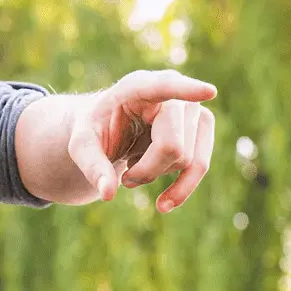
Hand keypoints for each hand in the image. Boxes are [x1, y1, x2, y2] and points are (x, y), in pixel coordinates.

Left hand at [67, 70, 216, 211]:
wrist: (112, 128)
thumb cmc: (96, 130)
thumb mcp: (81, 146)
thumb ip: (91, 166)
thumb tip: (108, 193)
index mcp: (137, 86)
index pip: (164, 86)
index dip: (187, 90)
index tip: (209, 92)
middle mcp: (172, 90)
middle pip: (172, 146)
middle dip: (146, 171)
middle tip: (125, 176)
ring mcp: (192, 107)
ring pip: (187, 160)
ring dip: (157, 176)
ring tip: (134, 170)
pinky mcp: (202, 126)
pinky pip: (200, 166)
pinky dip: (182, 189)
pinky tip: (163, 203)